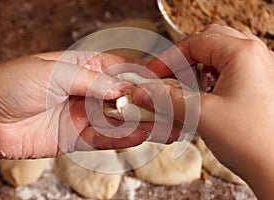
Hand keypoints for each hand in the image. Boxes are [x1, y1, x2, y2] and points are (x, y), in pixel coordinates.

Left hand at [0, 51, 180, 188]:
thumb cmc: (13, 84)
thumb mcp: (55, 72)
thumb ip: (92, 81)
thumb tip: (123, 90)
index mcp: (81, 66)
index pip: (119, 69)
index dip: (142, 75)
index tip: (164, 82)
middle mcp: (86, 90)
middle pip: (124, 96)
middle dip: (148, 103)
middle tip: (174, 109)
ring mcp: (83, 115)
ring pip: (120, 119)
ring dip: (144, 123)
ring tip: (170, 127)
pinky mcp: (77, 137)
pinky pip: (106, 138)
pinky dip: (125, 138)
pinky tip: (144, 136)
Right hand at [131, 24, 273, 198]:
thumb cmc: (252, 141)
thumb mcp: (201, 115)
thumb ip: (167, 99)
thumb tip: (142, 91)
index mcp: (242, 54)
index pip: (194, 42)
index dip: (168, 58)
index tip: (152, 75)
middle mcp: (254, 56)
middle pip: (209, 41)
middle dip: (184, 58)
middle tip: (169, 75)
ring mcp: (259, 70)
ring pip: (220, 54)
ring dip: (199, 66)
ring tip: (190, 84)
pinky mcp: (259, 85)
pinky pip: (230, 69)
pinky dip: (212, 76)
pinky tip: (208, 94)